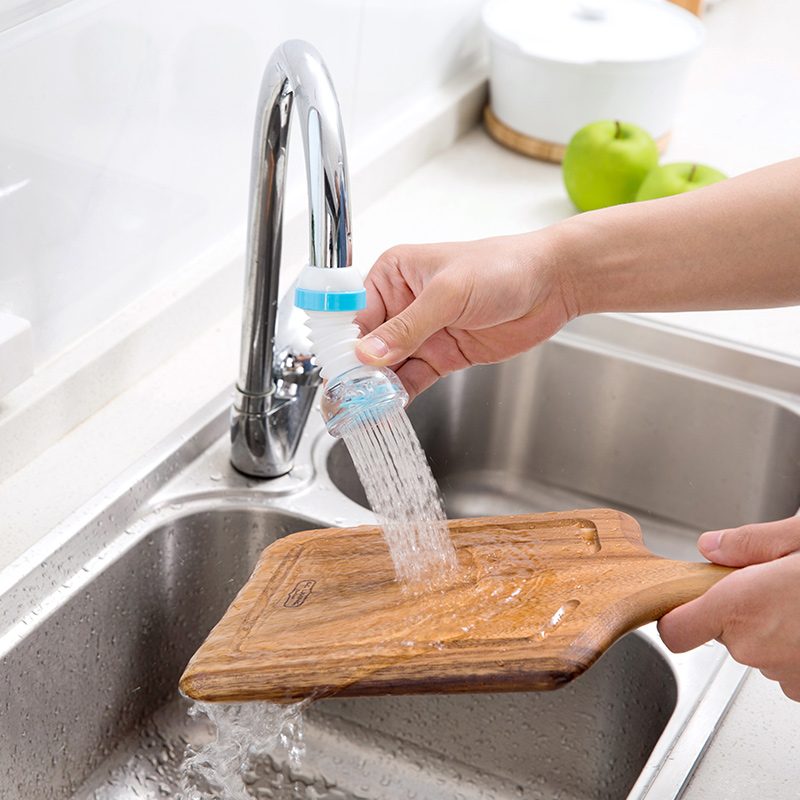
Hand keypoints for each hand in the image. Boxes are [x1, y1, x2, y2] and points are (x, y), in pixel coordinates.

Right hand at [354, 234, 576, 400]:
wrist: (552, 285)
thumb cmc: (503, 268)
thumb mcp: (449, 294)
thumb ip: (407, 327)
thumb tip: (368, 353)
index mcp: (395, 275)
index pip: (355, 313)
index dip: (343, 343)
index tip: (335, 371)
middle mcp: (404, 304)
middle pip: (367, 344)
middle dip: (356, 371)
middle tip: (344, 398)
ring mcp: (423, 332)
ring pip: (388, 366)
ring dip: (376, 387)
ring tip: (361, 408)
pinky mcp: (442, 355)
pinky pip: (412, 378)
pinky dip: (400, 393)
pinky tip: (388, 406)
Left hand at [658, 517, 799, 700]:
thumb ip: (751, 542)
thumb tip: (712, 546)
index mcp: (743, 607)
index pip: (675, 631)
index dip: (676, 614)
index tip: (682, 600)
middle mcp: (759, 648)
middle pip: (722, 631)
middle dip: (737, 606)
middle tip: (769, 580)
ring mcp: (788, 676)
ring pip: (757, 647)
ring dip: (772, 626)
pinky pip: (787, 664)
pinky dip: (796, 644)